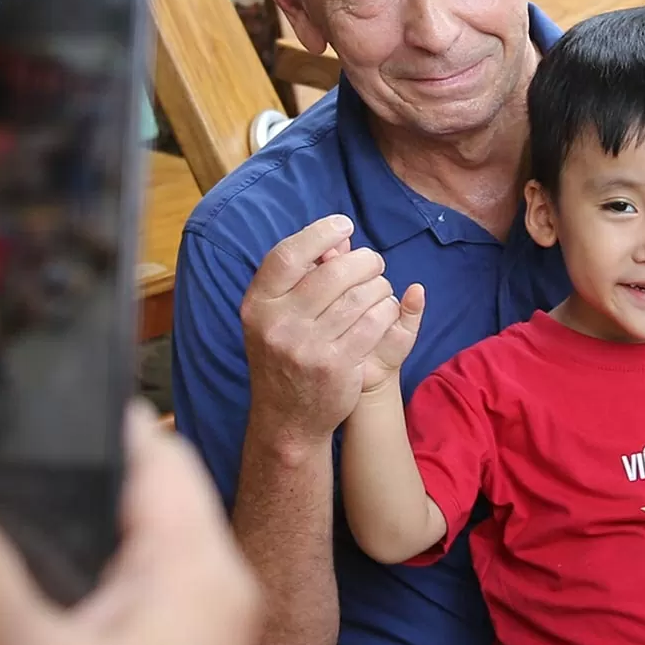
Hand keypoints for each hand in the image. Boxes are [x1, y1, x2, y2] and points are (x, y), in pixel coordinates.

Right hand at [0, 408, 258, 644]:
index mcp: (202, 578)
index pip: (160, 454)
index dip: (98, 417)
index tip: (30, 383)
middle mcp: (198, 604)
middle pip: (129, 501)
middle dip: (61, 475)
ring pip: (105, 556)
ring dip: (48, 537)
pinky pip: (86, 610)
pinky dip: (43, 594)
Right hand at [239, 216, 414, 442]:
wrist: (287, 419)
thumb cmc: (284, 355)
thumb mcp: (277, 317)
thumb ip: (301, 278)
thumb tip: (338, 239)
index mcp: (258, 305)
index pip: (287, 255)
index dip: (319, 234)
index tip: (343, 224)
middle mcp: (278, 324)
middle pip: (332, 273)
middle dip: (362, 261)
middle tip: (373, 262)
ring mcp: (307, 347)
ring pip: (358, 296)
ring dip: (378, 285)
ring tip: (380, 287)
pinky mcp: (336, 365)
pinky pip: (372, 323)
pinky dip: (386, 310)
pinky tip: (386, 309)